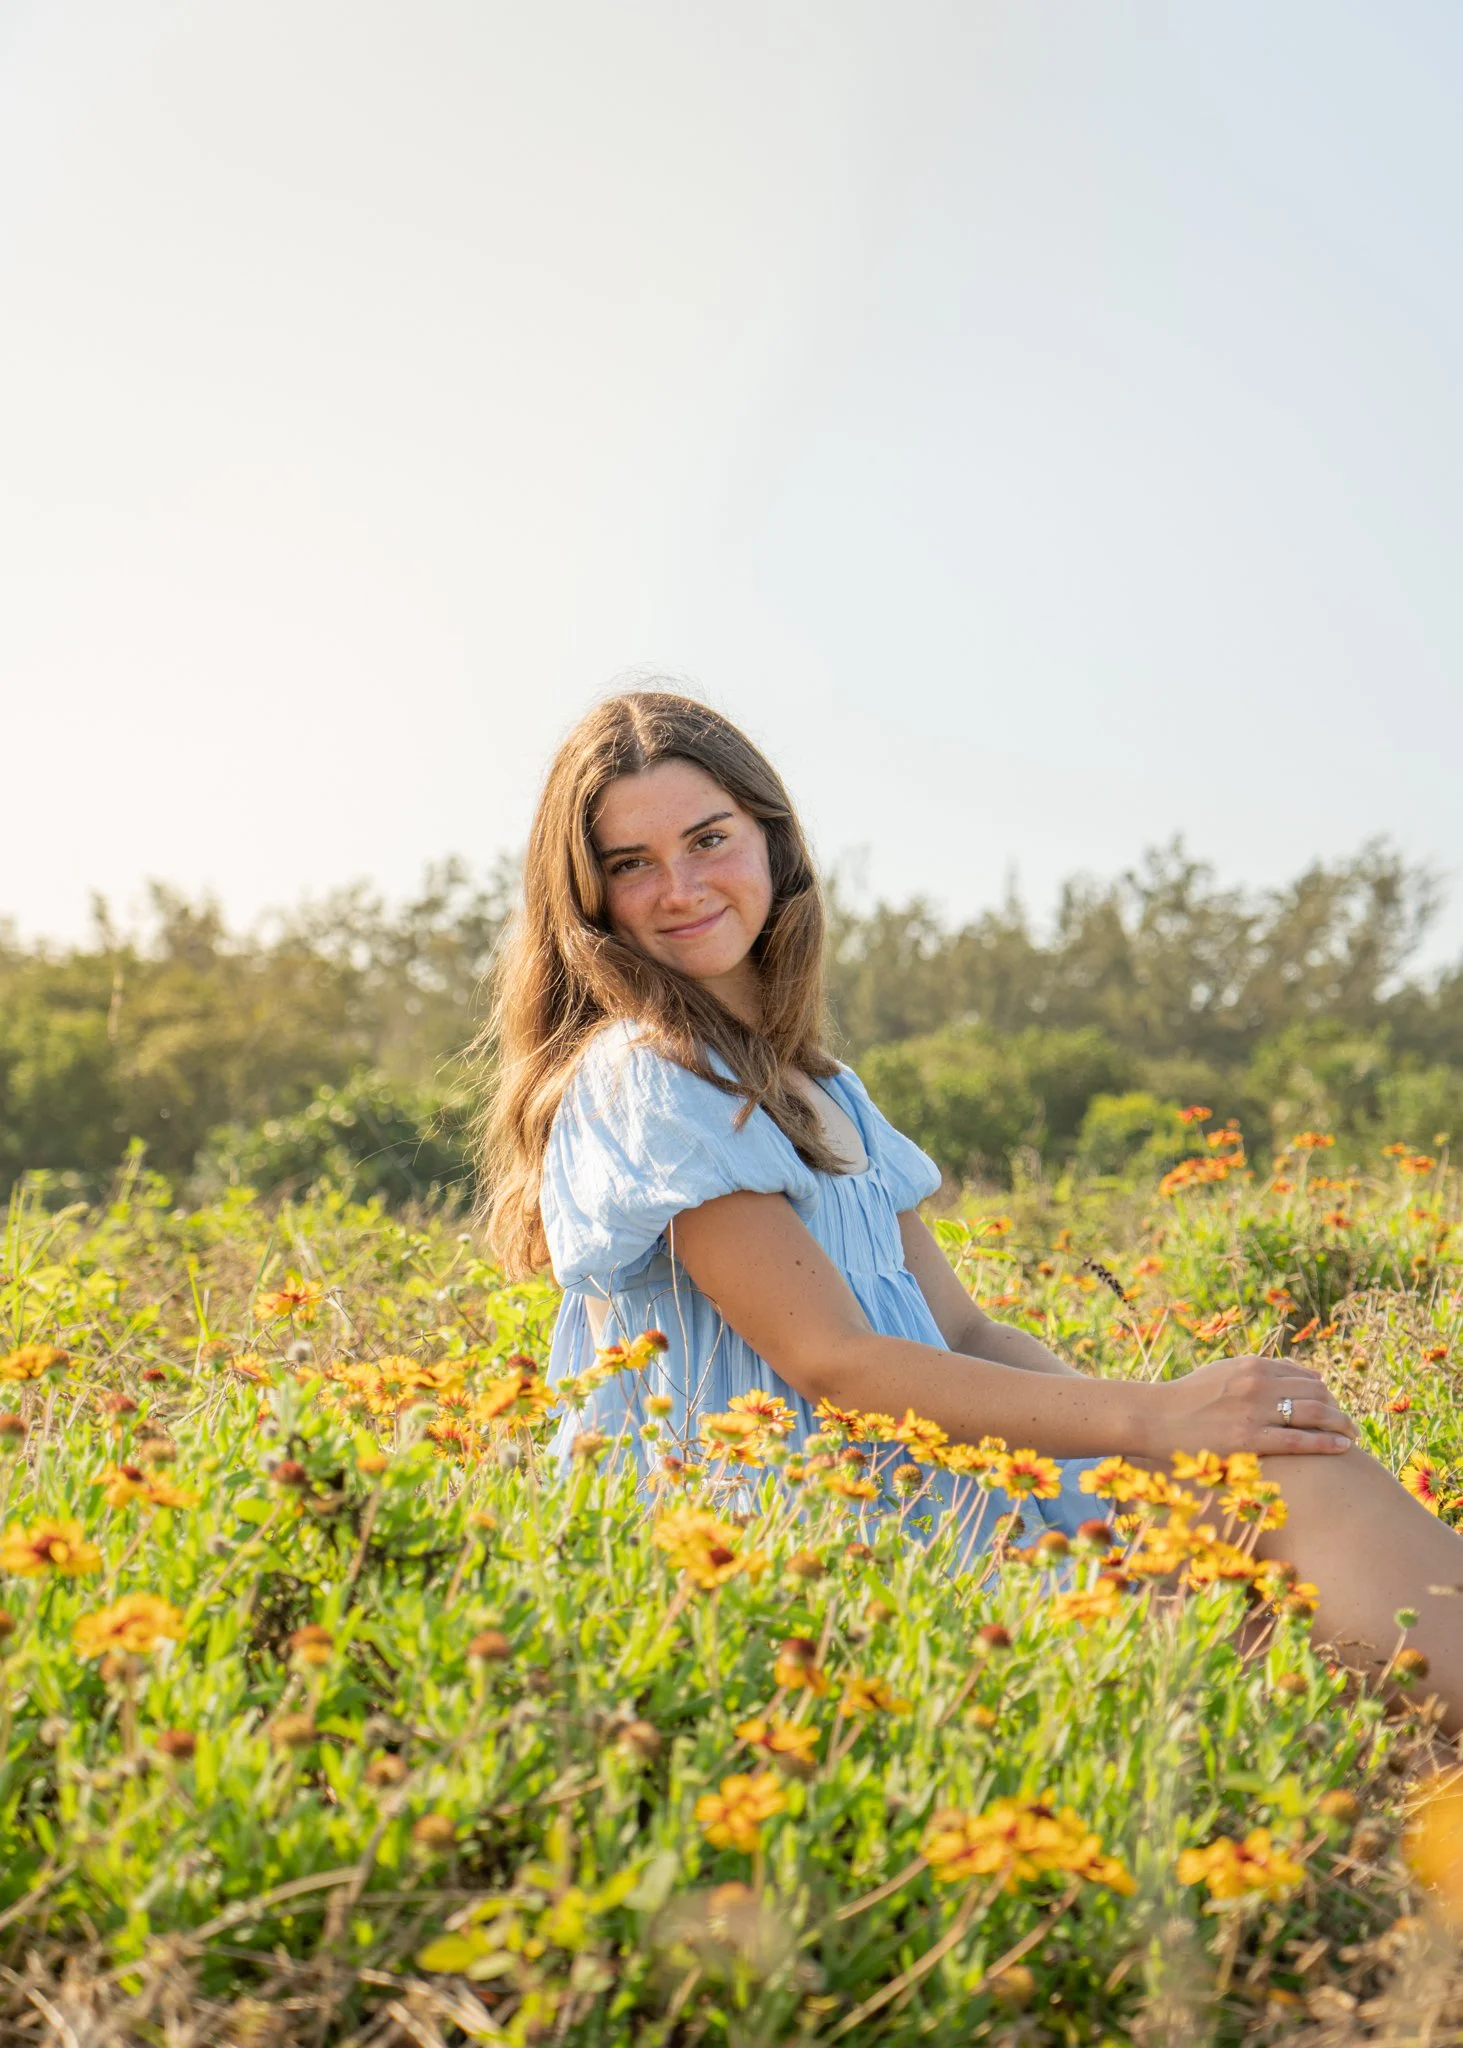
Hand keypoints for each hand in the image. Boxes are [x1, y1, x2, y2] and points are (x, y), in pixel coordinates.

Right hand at [1144, 1354, 1358, 1459]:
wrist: (1156, 1418)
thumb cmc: (1188, 1397)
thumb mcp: (1223, 1371)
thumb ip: (1256, 1371)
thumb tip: (1293, 1374)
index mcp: (1253, 1365)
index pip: (1306, 1376)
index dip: (1325, 1393)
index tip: (1332, 1408)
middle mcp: (1258, 1383)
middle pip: (1317, 1393)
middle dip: (1338, 1408)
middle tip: (1349, 1424)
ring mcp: (1255, 1411)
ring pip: (1315, 1413)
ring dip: (1341, 1424)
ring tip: (1352, 1436)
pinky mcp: (1251, 1439)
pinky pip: (1300, 1440)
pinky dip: (1327, 1442)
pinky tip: (1343, 1447)